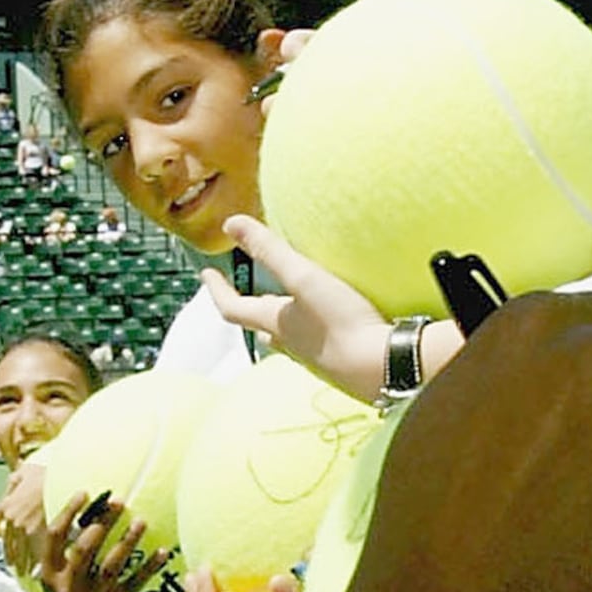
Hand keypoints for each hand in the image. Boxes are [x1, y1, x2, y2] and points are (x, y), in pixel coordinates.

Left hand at [0, 457, 51, 574]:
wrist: (63, 480)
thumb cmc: (46, 473)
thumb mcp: (24, 471)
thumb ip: (14, 481)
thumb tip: (12, 484)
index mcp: (7, 505)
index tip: (0, 535)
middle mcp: (14, 520)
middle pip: (7, 544)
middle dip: (11, 555)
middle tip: (15, 564)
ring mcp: (28, 530)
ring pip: (21, 553)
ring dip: (24, 563)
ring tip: (28, 572)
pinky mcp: (44, 536)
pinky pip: (37, 554)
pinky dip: (39, 561)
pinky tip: (43, 567)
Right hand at [29, 489, 163, 591]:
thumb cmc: (73, 591)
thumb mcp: (58, 573)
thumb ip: (63, 545)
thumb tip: (81, 504)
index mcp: (50, 572)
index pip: (55, 537)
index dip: (68, 512)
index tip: (85, 492)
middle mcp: (67, 586)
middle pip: (84, 549)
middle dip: (102, 523)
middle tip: (118, 501)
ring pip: (110, 567)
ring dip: (127, 542)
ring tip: (141, 521)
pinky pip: (134, 585)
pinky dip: (148, 568)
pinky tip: (162, 552)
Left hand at [200, 214, 393, 401]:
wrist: (385, 367)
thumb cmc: (342, 323)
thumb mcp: (303, 277)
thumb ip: (269, 250)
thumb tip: (231, 223)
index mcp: (276, 322)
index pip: (233, 308)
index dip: (217, 290)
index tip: (207, 275)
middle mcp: (291, 344)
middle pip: (261, 327)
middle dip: (251, 309)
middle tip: (248, 294)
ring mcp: (316, 358)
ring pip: (289, 339)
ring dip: (284, 323)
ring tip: (289, 308)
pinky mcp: (341, 364)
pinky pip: (317, 346)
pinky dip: (314, 332)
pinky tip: (330, 325)